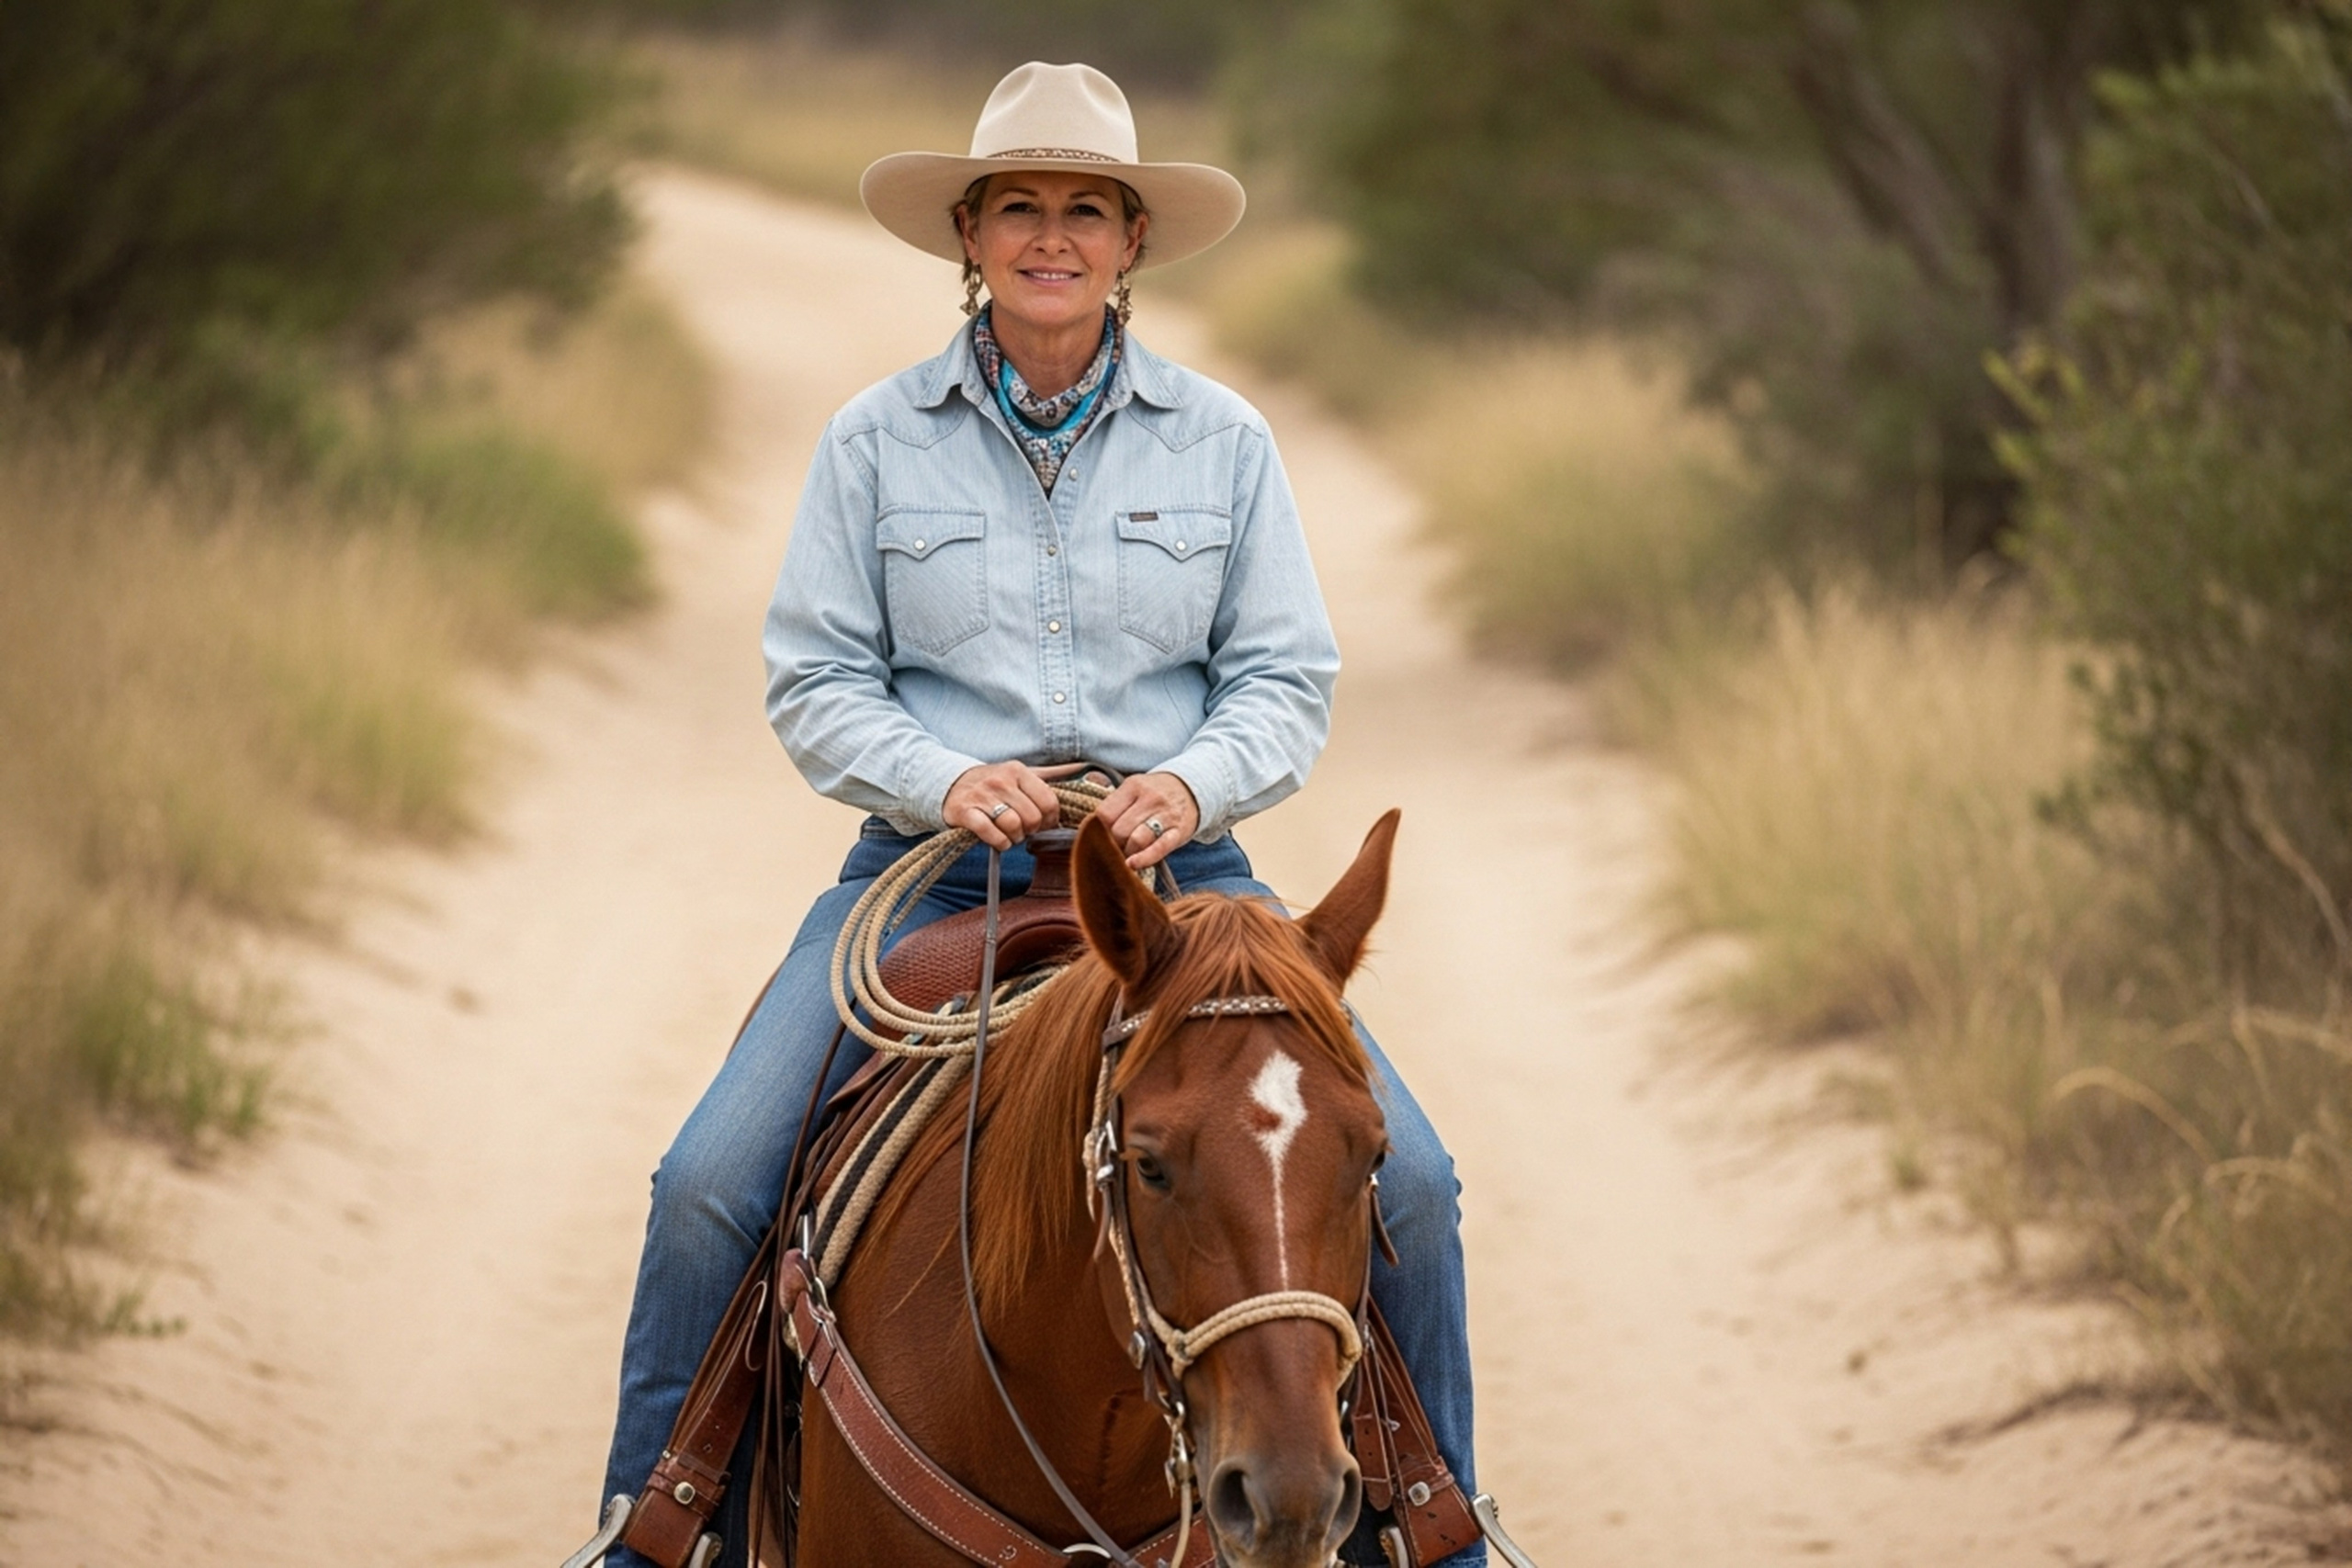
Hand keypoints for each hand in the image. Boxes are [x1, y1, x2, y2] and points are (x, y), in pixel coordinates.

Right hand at [944, 761, 1064, 849]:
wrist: (951, 784)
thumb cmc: (993, 784)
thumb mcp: (1020, 774)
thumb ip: (1050, 774)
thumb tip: (1082, 768)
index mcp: (1019, 771)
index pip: (1049, 802)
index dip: (1050, 820)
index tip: (1042, 823)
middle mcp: (1001, 780)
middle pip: (1032, 817)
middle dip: (1031, 830)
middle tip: (1022, 829)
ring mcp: (982, 796)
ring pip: (1013, 826)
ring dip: (1014, 838)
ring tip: (1009, 834)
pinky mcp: (965, 812)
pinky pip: (992, 834)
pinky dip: (999, 842)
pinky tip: (999, 840)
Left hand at [1098, 771, 1199, 870]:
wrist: (1192, 788)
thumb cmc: (1154, 794)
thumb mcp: (1134, 789)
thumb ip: (1115, 805)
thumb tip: (1090, 830)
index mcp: (1133, 786)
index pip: (1104, 814)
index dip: (1098, 830)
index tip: (1101, 836)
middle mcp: (1150, 798)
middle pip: (1119, 830)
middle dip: (1113, 844)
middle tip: (1115, 847)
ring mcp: (1166, 815)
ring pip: (1136, 840)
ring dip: (1127, 852)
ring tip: (1127, 854)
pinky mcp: (1178, 831)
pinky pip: (1159, 848)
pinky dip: (1144, 859)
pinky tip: (1132, 865)